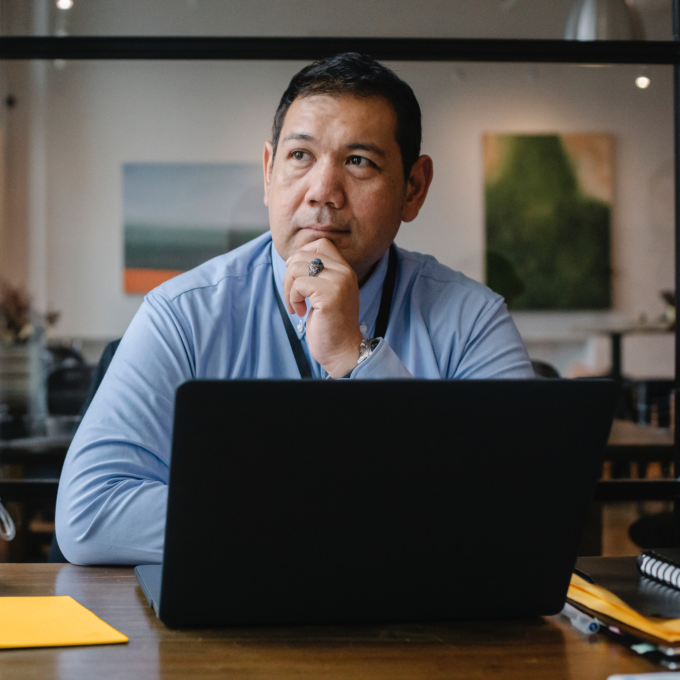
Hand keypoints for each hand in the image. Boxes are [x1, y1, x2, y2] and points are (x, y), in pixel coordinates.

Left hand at [283, 238, 363, 377]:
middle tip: (293, 296)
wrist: (342, 350)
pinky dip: (292, 299)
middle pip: (303, 255)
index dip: (302, 255)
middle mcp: (344, 272)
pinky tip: (301, 312)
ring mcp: (338, 282)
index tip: (296, 277)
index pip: (320, 244)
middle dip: (289, 276)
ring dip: (289, 289)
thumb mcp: (325, 293)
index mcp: (345, 270)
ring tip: (296, 306)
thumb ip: (316, 275)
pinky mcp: (329, 295)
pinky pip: (298, 285)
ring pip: (296, 268)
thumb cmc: (329, 325)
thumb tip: (291, 260)